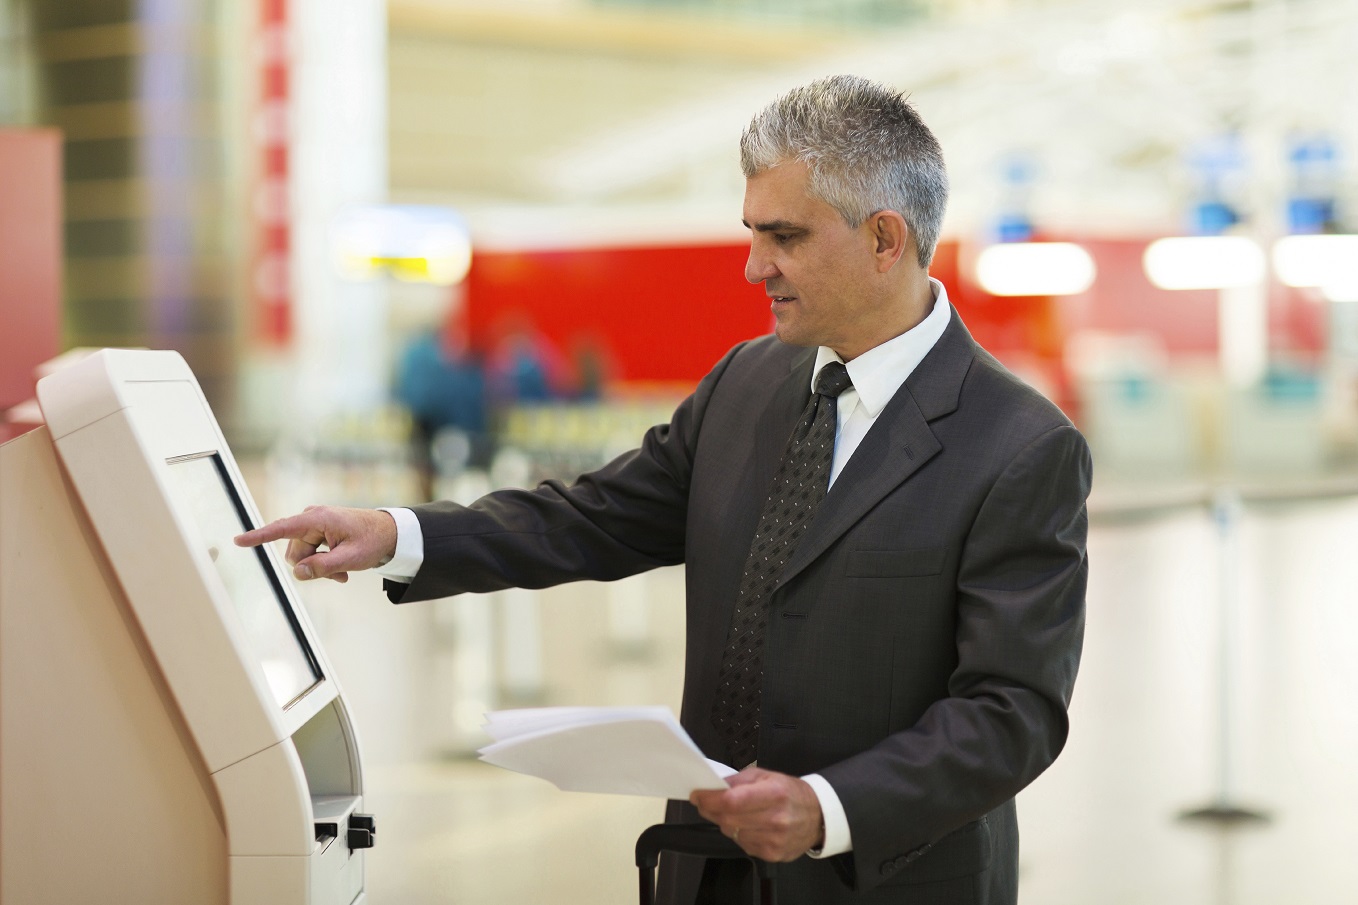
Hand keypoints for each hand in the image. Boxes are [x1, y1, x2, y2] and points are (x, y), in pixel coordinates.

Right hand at [234, 505, 397, 583]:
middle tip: (338, 575)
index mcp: (317, 519)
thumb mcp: (351, 559)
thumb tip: (298, 573)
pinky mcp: (317, 532)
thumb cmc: (372, 541)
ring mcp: (314, 526)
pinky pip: (309, 555)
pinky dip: (322, 564)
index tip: (238, 540)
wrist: (390, 532)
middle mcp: (311, 519)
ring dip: (319, 568)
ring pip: (301, 557)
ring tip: (342, 573)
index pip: (281, 529)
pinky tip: (341, 571)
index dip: (259, 537)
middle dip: (311, 568)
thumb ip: (323, 567)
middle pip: (294, 554)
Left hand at [689, 767, 824, 861]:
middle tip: (707, 802)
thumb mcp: (767, 775)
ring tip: (733, 812)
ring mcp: (774, 840)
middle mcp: (775, 819)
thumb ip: (739, 780)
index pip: (732, 801)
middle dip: (711, 810)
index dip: (710, 799)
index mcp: (774, 794)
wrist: (818, 816)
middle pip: (728, 819)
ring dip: (725, 822)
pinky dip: (738, 834)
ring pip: (732, 833)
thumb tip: (714, 785)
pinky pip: (742, 844)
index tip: (698, 795)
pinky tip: (748, 825)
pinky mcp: (772, 854)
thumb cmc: (791, 793)